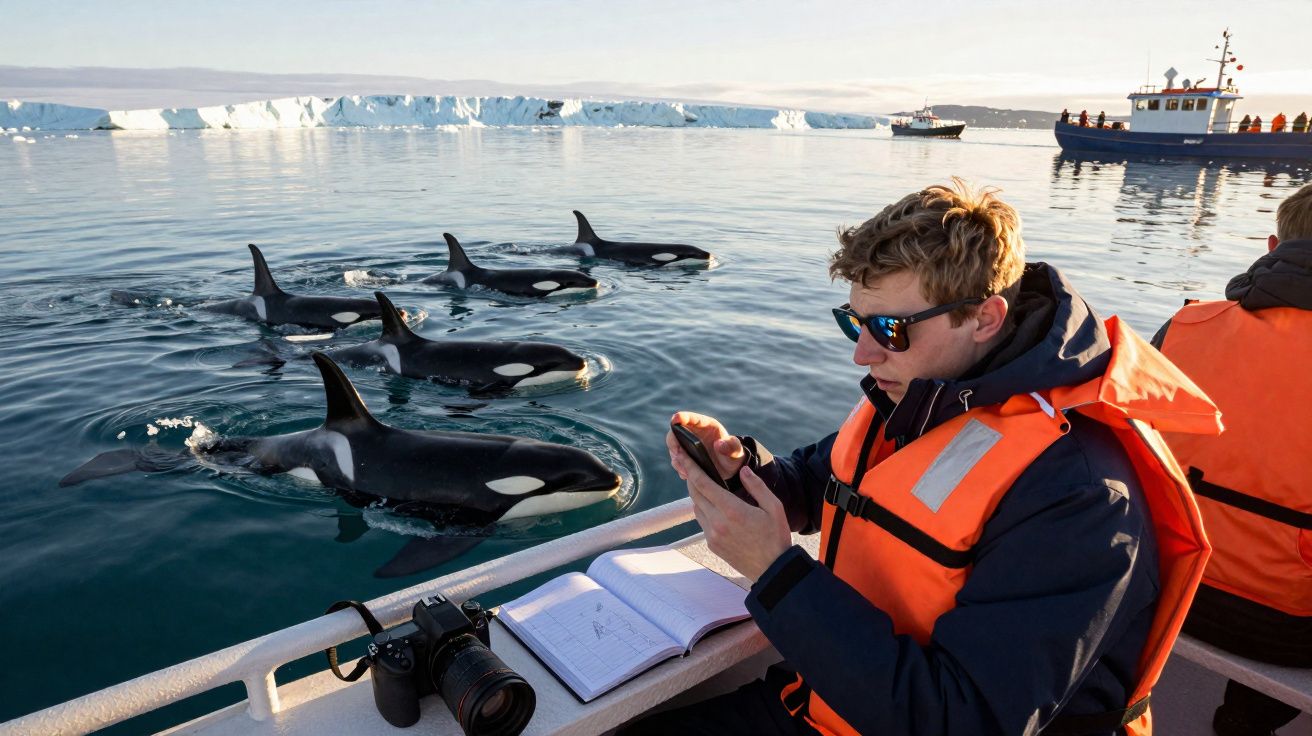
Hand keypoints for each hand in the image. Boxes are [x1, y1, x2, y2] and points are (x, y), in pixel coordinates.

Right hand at [665, 412, 744, 481]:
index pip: (692, 418)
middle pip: (675, 433)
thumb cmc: (733, 455)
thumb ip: (732, 446)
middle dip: (673, 443)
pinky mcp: (684, 457)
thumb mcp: (736, 451)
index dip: (682, 417)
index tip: (675, 419)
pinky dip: (680, 467)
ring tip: (686, 471)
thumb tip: (719, 444)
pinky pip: (676, 461)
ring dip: (677, 459)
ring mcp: (687, 445)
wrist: (729, 469)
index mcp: (706, 425)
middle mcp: (693, 433)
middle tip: (678, 454)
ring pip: (674, 448)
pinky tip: (687, 474)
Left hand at [670, 435, 791, 581]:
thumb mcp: (774, 507)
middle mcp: (717, 523)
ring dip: (697, 495)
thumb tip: (744, 470)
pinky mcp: (712, 545)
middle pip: (694, 494)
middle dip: (690, 477)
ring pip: (696, 508)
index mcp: (732, 510)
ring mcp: (712, 535)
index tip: (682, 455)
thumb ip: (757, 486)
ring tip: (704, 484)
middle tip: (689, 464)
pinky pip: (702, 522)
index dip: (690, 468)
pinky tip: (713, 506)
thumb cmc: (776, 537)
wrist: (773, 570)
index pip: (703, 484)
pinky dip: (703, 510)